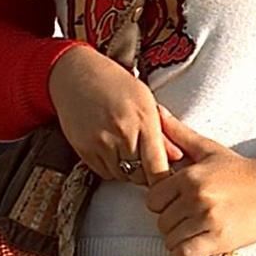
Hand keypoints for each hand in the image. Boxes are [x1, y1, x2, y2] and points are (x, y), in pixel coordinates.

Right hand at [47, 46, 181, 184]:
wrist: (77, 75)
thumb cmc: (116, 84)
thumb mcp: (146, 100)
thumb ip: (162, 131)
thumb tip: (178, 157)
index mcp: (143, 120)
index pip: (157, 167)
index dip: (164, 179)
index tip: (168, 180)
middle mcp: (122, 134)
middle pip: (140, 176)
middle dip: (147, 174)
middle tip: (149, 164)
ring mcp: (101, 143)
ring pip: (122, 176)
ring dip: (128, 171)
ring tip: (129, 151)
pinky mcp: (84, 150)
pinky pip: (104, 172)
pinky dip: (111, 168)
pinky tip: (113, 150)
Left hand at [145, 107, 255, 255]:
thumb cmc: (241, 171)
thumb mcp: (208, 149)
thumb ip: (179, 134)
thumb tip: (156, 112)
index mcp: (190, 176)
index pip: (153, 199)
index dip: (161, 203)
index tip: (174, 203)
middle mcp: (196, 198)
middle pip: (161, 221)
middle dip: (171, 222)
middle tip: (186, 218)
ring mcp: (207, 220)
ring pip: (171, 239)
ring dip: (178, 239)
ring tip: (193, 231)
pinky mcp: (218, 240)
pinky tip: (190, 250)